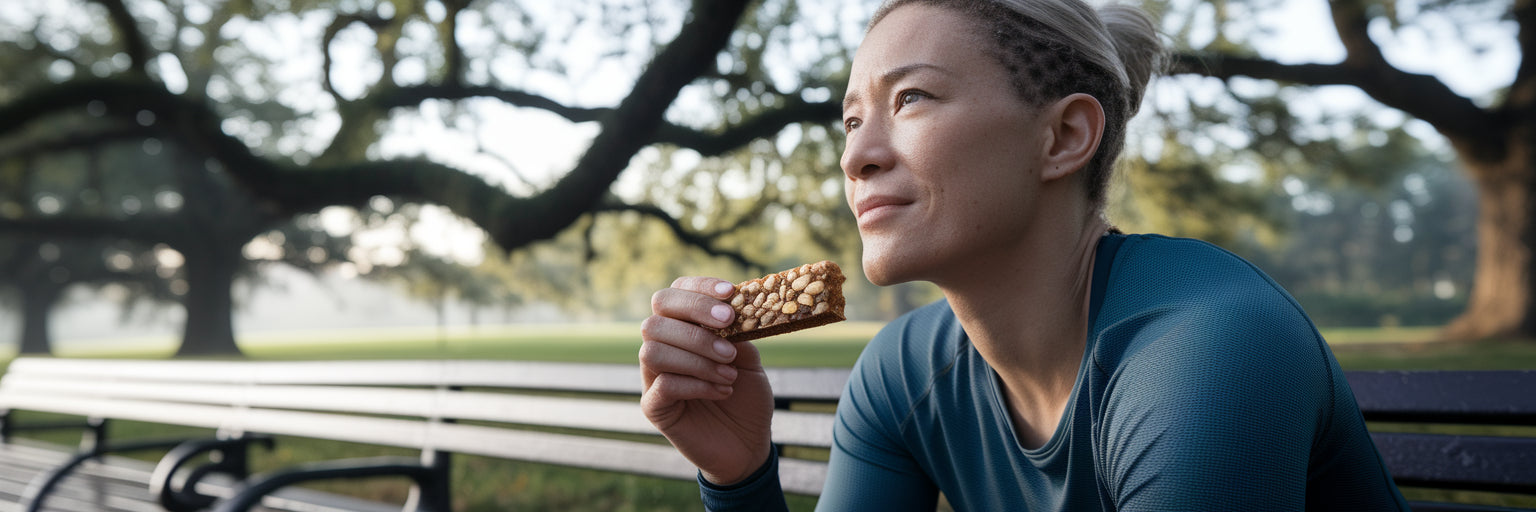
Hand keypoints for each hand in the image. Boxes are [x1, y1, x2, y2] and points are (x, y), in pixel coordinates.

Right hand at [640, 276, 774, 485]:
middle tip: (728, 326)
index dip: (698, 289)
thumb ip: (737, 336)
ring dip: (697, 355)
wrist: (747, 444)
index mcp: (682, 330)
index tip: (730, 294)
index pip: (674, 294)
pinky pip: (662, 385)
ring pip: (653, 350)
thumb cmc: (746, 398)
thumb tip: (732, 311)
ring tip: (729, 371)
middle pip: (656, 316)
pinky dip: (697, 383)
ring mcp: (653, 378)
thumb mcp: (750, 360)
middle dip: (695, 316)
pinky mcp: (654, 407)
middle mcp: (662, 348)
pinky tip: (722, 391)